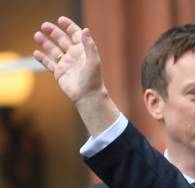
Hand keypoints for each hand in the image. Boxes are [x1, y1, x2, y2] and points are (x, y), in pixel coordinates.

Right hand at [33, 16, 118, 136]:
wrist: (88, 97)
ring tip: (37, 35)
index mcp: (83, 51)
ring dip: (45, 42)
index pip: (75, 35)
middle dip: (53, 32)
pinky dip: (42, 58)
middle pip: (62, 40)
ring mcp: (66, 64)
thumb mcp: (94, 61)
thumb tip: (85, 30)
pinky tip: (36, 53)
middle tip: (44, 25)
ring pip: (53, 50)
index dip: (69, 26)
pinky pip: (49, 63)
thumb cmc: (93, 80)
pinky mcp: (59, 73)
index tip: (60, 20)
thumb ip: (89, 46)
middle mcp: (74, 56)